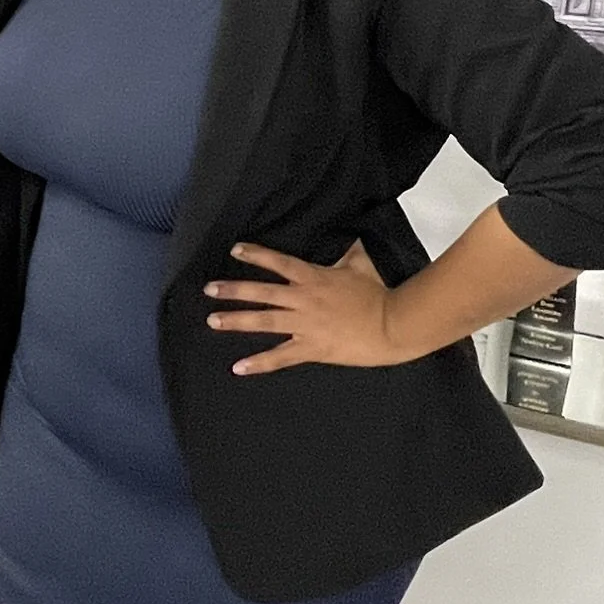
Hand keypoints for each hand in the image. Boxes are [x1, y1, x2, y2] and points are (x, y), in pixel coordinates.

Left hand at [205, 240, 408, 373]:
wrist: (394, 324)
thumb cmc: (379, 293)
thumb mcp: (362, 264)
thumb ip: (348, 251)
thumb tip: (349, 235)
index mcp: (314, 278)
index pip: (279, 263)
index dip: (256, 255)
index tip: (235, 250)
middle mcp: (304, 300)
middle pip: (263, 293)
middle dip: (234, 290)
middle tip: (209, 289)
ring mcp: (306, 326)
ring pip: (265, 322)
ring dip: (237, 321)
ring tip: (213, 320)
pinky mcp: (313, 349)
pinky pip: (281, 357)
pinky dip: (259, 363)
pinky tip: (238, 367)